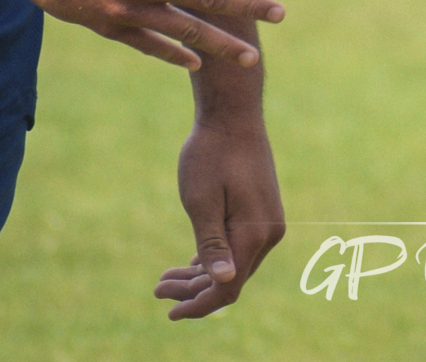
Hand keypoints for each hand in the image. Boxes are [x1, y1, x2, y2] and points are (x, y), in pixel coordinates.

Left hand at [154, 111, 284, 318]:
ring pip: (235, 263)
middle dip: (193, 290)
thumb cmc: (211, 153)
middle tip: (157, 289)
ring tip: (165, 279)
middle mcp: (268, 233)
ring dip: (200, 274)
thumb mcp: (201, 201)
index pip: (228, 288)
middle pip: (231, 279)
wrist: (233, 114)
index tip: (169, 312)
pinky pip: (239, 246)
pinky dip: (214, 257)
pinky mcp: (262, 212)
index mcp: (254, 234)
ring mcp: (268, 222)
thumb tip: (223, 283)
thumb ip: (211, 244)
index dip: (199, 305)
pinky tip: (190, 263)